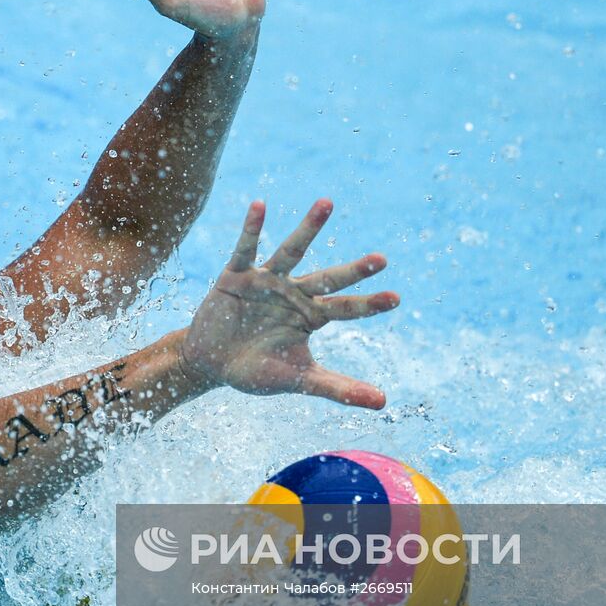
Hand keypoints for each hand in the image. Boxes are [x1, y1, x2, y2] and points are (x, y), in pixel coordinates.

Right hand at [179, 199, 398, 408]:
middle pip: (328, 278)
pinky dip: (252, 228)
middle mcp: (294, 292)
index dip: (368, 304)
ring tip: (328, 203)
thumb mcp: (298, 379)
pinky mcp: (236, 274)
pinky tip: (259, 205)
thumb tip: (384, 403)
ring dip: (310, 228)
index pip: (345, 308)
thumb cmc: (256, 370)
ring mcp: (267, 280)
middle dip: (353, 271)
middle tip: (381, 260)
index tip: (396, 299)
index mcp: (311, 316)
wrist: (210, 363)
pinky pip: (246, 248)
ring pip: (292, 251)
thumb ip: (337, 387)